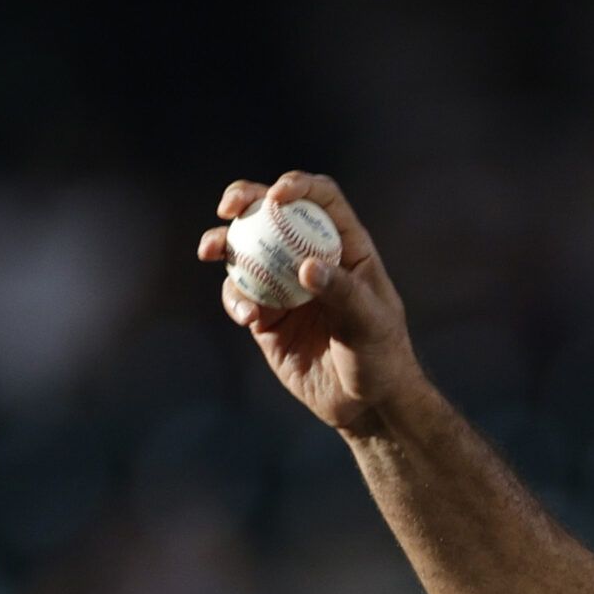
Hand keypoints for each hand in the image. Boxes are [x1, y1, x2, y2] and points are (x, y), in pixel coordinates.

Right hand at [196, 171, 420, 432]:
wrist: (364, 406)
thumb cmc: (381, 358)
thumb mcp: (370, 324)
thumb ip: (342, 294)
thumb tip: (307, 267)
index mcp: (345, 248)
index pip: (322, 200)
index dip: (298, 186)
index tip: (276, 195)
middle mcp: (311, 257)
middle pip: (272, 212)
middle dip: (244, 199)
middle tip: (227, 207)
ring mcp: (284, 284)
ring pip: (245, 248)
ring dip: (223, 244)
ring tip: (212, 252)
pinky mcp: (265, 314)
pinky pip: (239, 295)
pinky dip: (235, 299)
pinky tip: (248, 317)